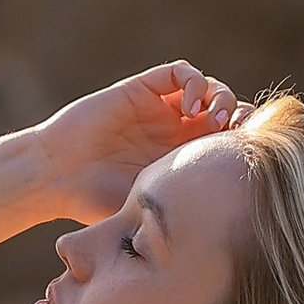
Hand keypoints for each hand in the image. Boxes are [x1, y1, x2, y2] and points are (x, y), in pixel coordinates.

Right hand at [30, 60, 240, 221]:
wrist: (58, 178)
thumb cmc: (97, 202)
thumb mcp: (152, 210)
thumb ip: (186, 207)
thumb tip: (230, 231)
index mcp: (181, 158)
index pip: (227, 141)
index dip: (242, 142)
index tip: (246, 157)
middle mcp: (174, 130)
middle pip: (225, 110)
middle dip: (239, 118)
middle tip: (237, 134)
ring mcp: (159, 108)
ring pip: (207, 87)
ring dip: (221, 97)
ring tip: (216, 118)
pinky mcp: (142, 89)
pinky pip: (179, 72)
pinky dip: (194, 83)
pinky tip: (189, 108)